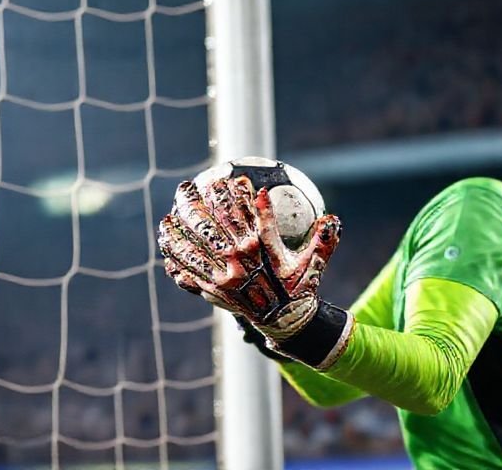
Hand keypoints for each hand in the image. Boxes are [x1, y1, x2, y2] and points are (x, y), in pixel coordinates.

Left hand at [157, 175, 341, 340]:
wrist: (287, 323)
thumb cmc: (300, 287)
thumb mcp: (316, 262)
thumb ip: (324, 240)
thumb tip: (333, 219)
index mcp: (262, 250)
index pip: (245, 215)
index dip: (234, 195)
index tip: (227, 179)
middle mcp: (239, 263)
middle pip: (210, 227)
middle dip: (194, 204)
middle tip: (184, 187)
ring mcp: (223, 278)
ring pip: (193, 248)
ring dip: (178, 230)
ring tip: (168, 216)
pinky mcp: (213, 292)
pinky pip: (189, 272)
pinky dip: (176, 257)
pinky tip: (168, 246)